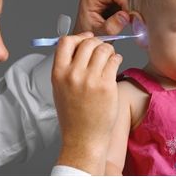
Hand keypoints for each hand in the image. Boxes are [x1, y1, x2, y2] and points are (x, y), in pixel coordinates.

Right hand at [52, 33, 122, 174]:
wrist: (83, 139)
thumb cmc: (73, 116)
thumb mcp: (60, 89)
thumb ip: (67, 67)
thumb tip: (81, 45)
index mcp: (58, 74)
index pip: (66, 41)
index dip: (79, 37)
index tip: (87, 40)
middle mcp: (72, 74)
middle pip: (87, 43)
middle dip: (97, 43)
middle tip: (102, 50)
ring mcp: (90, 79)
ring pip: (103, 49)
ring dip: (109, 50)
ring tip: (110, 57)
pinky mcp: (107, 85)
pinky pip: (114, 61)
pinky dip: (117, 59)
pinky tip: (115, 64)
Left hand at [74, 0, 130, 35]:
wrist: (85, 40)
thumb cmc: (89, 35)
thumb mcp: (100, 34)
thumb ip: (112, 26)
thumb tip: (125, 15)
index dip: (125, 1)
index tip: (131, 15)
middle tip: (132, 15)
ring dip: (131, 1)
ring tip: (129, 16)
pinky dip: (130, 4)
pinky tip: (128, 15)